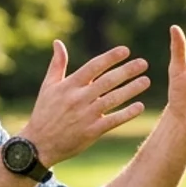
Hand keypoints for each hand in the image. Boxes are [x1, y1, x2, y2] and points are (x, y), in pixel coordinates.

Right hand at [18, 42, 148, 165]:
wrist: (39, 144)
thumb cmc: (44, 112)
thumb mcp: (48, 86)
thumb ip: (57, 64)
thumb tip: (58, 42)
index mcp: (69, 86)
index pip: (93, 67)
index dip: (110, 58)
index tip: (126, 50)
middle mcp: (78, 99)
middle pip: (107, 81)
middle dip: (127, 71)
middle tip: (143, 63)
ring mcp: (86, 116)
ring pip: (113, 99)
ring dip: (131, 89)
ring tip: (146, 81)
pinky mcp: (91, 132)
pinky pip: (113, 121)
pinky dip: (127, 113)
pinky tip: (139, 106)